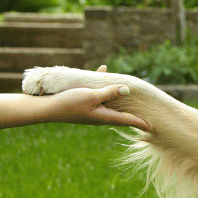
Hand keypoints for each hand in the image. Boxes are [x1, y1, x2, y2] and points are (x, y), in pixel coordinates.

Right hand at [0, 87, 151, 132]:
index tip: (153, 128)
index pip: (127, 121)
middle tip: (146, 117)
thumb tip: (128, 90)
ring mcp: (91, 111)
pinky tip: (103, 70)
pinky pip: (96, 94)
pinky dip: (101, 84)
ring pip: (109, 104)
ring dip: (119, 99)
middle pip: (121, 115)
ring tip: (128, 94)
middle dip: (133, 115)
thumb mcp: (91, 96)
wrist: (45, 108)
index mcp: (104, 117)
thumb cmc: (68, 103)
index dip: (140, 123)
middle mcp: (100, 116)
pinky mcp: (82, 104)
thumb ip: (109, 93)